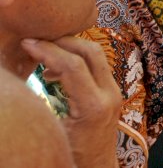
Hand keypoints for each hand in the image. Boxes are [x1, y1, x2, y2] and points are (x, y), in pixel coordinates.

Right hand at [21, 36, 120, 167]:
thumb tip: (14, 81)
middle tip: (35, 42)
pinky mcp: (112, 92)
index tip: (26, 44)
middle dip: (62, 41)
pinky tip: (54, 71)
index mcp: (93, 107)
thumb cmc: (70, 158)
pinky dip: (76, 59)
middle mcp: (110, 95)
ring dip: (70, 48)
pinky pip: (96, 65)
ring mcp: (114, 92)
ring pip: (96, 55)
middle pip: (90, 51)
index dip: (47, 50)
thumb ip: (40, 105)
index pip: (72, 65)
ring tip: (42, 55)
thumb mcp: (52, 133)